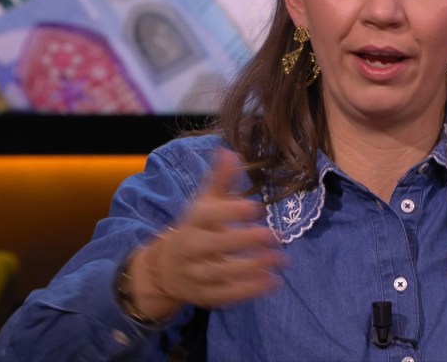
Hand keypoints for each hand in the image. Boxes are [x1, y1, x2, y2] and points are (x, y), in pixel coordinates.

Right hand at [130, 149, 285, 317]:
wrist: (166, 269)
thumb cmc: (195, 229)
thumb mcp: (203, 204)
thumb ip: (219, 181)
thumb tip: (229, 151)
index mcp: (191, 222)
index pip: (207, 215)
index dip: (230, 211)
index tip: (255, 208)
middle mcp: (190, 248)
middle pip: (214, 245)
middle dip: (243, 241)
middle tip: (274, 235)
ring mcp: (196, 274)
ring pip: (222, 272)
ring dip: (252, 267)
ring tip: (280, 259)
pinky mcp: (205, 296)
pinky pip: (227, 295)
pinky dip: (249, 290)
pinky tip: (272, 282)